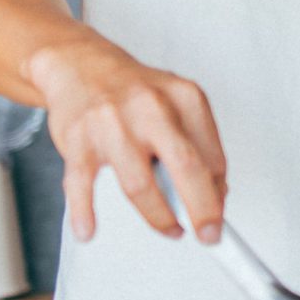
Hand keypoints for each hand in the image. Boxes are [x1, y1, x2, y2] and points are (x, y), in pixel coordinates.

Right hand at [25, 38, 226, 243]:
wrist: (80, 64)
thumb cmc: (134, 91)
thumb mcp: (177, 103)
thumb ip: (198, 143)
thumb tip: (216, 192)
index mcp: (185, 98)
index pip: (213, 155)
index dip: (219, 192)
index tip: (220, 215)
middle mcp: (152, 108)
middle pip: (186, 168)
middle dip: (203, 209)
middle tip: (209, 234)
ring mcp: (113, 124)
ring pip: (139, 185)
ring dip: (158, 218)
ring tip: (169, 229)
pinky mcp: (78, 139)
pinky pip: (81, 185)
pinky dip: (84, 213)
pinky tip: (88, 230)